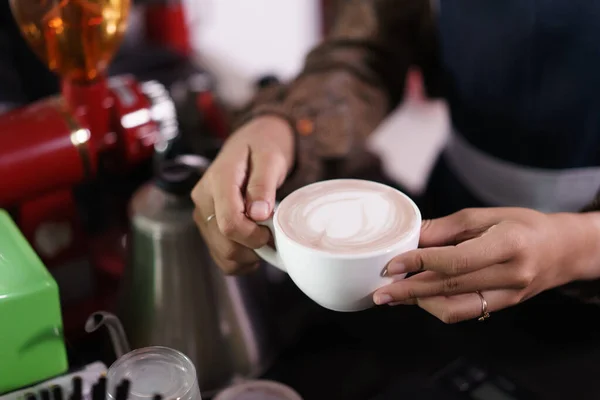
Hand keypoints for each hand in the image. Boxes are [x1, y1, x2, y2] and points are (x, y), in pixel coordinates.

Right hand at [191, 116, 294, 273]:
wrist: (251, 143)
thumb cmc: (262, 147)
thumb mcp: (270, 158)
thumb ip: (263, 184)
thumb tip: (258, 214)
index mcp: (218, 180)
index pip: (229, 223)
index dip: (253, 236)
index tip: (271, 231)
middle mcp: (203, 199)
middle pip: (224, 243)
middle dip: (253, 248)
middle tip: (272, 234)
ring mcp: (202, 214)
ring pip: (222, 254)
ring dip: (248, 256)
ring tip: (265, 238)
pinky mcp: (207, 225)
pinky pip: (220, 256)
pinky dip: (240, 259)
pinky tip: (254, 246)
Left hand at [373, 207, 599, 322]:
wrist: (561, 250)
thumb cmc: (522, 226)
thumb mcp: (485, 215)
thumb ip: (446, 228)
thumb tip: (409, 237)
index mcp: (508, 245)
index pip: (455, 260)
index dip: (419, 263)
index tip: (391, 265)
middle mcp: (511, 275)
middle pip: (449, 287)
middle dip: (409, 291)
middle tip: (380, 292)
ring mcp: (509, 296)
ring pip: (454, 308)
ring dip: (419, 304)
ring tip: (394, 296)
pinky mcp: (503, 307)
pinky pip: (464, 313)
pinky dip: (437, 307)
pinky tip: (419, 298)